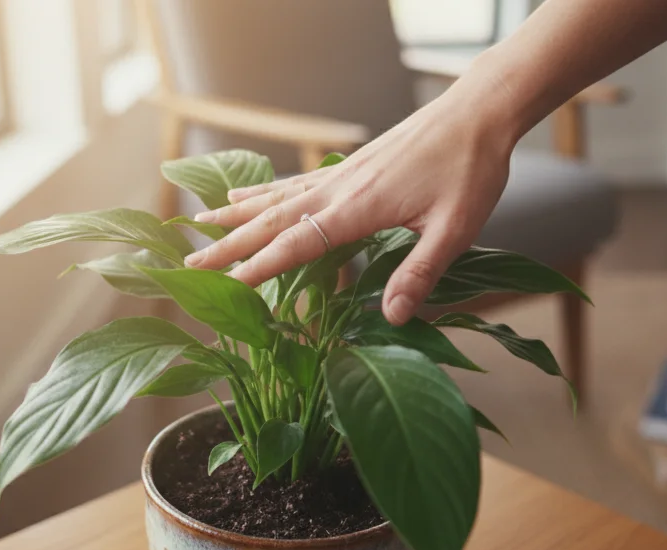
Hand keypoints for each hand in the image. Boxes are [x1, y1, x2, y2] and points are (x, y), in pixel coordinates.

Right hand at [184, 72, 520, 325]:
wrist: (478, 114)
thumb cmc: (471, 170)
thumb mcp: (455, 229)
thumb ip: (420, 273)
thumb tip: (394, 318)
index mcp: (357, 209)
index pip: (296, 244)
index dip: (259, 268)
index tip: (224, 288)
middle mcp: (338, 189)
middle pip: (271, 221)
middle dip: (228, 244)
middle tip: (189, 262)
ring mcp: (339, 175)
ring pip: (275, 199)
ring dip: (235, 215)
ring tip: (198, 225)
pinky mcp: (348, 166)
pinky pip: (293, 182)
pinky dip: (262, 192)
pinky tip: (244, 196)